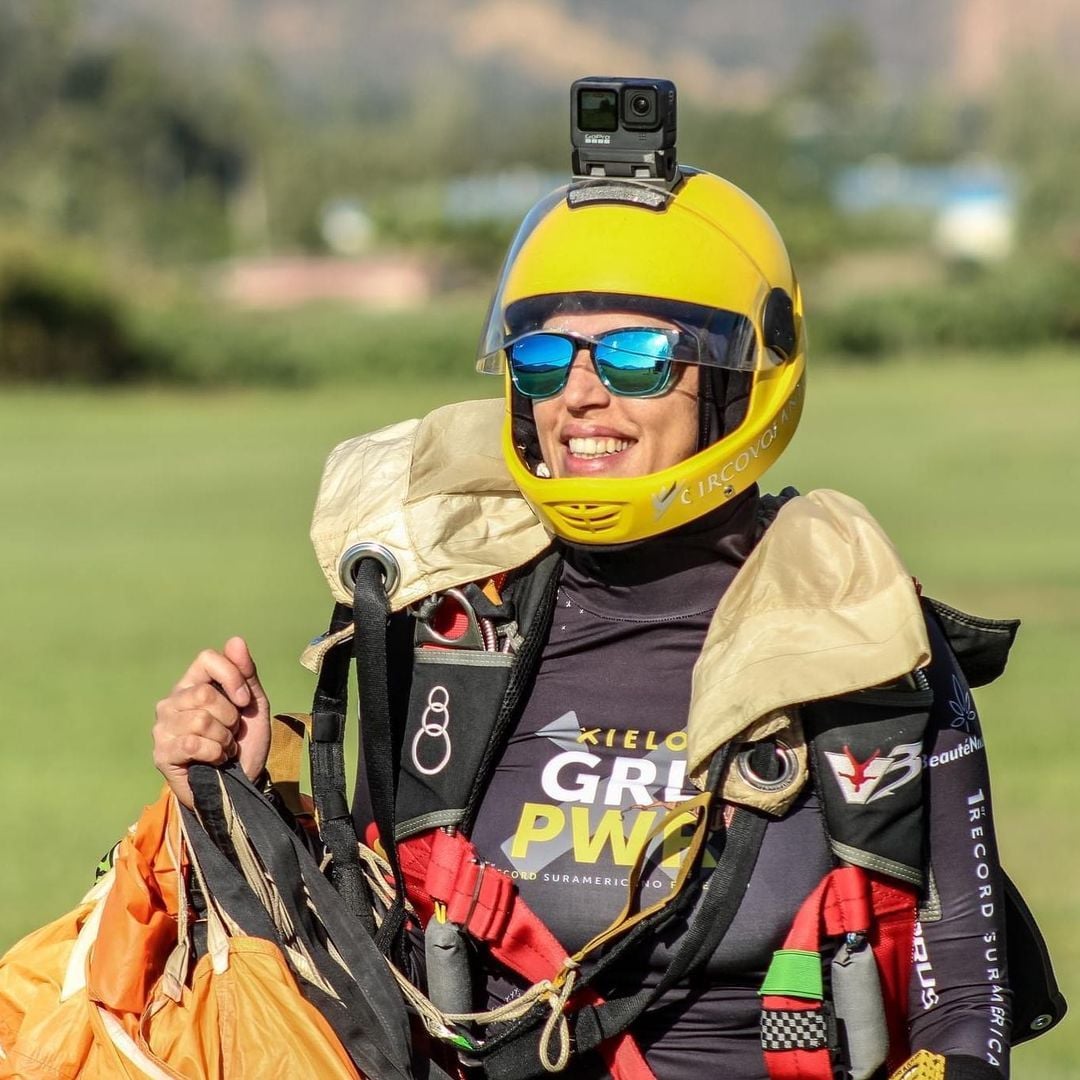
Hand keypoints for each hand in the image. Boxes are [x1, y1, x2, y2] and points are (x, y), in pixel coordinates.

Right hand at [152, 636, 270, 808]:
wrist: (242, 784)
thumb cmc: (245, 743)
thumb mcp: (254, 705)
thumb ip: (246, 673)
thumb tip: (235, 639)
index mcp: (194, 683)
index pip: (207, 658)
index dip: (233, 677)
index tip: (246, 701)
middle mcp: (172, 701)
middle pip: (203, 692)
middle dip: (229, 716)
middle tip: (232, 731)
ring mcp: (163, 727)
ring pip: (199, 720)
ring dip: (224, 739)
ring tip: (224, 747)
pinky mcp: (161, 753)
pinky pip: (191, 744)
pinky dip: (214, 753)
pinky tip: (215, 760)